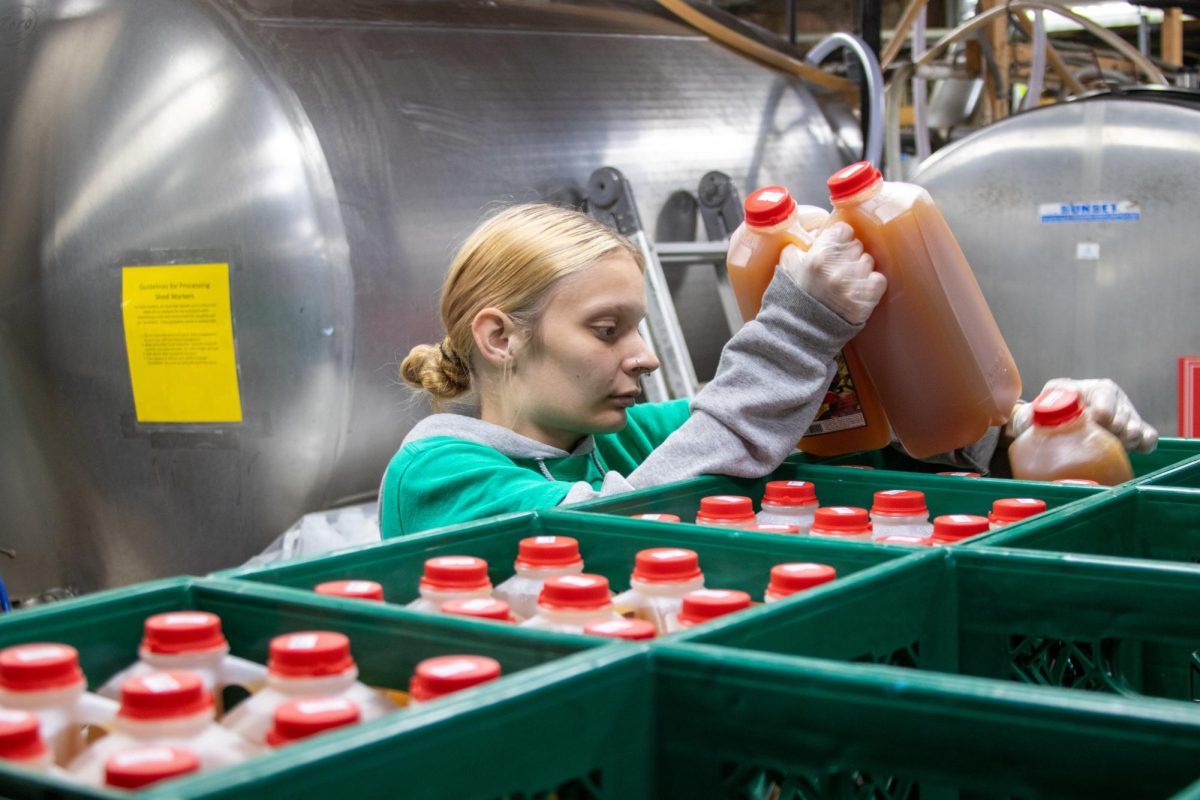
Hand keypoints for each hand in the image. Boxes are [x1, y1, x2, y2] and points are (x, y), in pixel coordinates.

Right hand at [779, 222, 885, 324]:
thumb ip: (801, 242)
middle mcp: (838, 268)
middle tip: (836, 269)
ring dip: (858, 269)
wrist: (802, 331)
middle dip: (848, 255)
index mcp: (819, 256)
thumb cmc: (795, 297)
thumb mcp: (787, 264)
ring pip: (867, 261)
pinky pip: (879, 279)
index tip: (834, 248)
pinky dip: (870, 283)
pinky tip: (857, 290)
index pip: (844, 230)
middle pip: (856, 245)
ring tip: (845, 282)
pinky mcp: (867, 298)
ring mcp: (854, 283)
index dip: (838, 239)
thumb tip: (817, 229)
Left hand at [1008, 378, 1157, 452]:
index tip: (1099, 419)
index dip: (1104, 408)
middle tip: (1106, 437)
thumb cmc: (1040, 419)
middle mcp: (1104, 395)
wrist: (1050, 429)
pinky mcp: (1133, 428)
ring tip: (1114, 444)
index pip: (1103, 393)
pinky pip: (1149, 437)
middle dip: (1117, 428)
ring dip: (1128, 438)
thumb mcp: (1030, 414)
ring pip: (1136, 426)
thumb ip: (1028, 414)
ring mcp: (1121, 412)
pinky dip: (1144, 444)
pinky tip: (1133, 449)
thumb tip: (1033, 417)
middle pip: (1124, 412)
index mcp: (1081, 388)